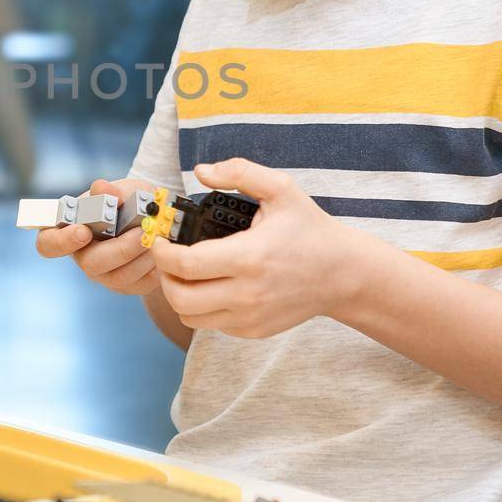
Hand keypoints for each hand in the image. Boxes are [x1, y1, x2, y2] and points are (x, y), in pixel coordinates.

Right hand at [33, 177, 162, 295]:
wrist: (156, 219)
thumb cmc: (131, 202)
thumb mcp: (126, 189)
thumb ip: (114, 190)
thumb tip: (103, 188)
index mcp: (71, 229)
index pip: (48, 244)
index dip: (61, 241)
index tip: (83, 231)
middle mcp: (83, 255)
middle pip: (89, 264)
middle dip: (119, 249)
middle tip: (143, 233)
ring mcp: (104, 274)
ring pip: (118, 277)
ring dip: (142, 256)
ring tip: (157, 236)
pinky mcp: (128, 286)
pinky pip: (140, 284)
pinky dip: (154, 265)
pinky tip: (161, 247)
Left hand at [154, 158, 367, 337]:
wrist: (344, 274)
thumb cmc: (310, 230)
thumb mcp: (281, 189)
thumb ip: (240, 172)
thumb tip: (201, 171)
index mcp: (249, 257)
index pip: (185, 264)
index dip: (162, 252)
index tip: (158, 239)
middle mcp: (247, 294)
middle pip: (180, 297)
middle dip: (163, 275)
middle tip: (167, 257)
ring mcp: (249, 317)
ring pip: (190, 317)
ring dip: (178, 295)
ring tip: (184, 273)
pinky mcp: (253, 331)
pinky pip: (211, 325)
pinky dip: (201, 307)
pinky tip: (210, 285)